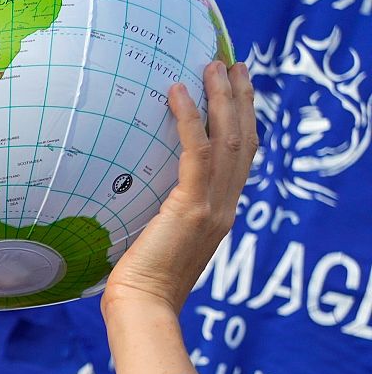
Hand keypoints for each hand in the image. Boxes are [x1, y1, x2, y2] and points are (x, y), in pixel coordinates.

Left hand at [103, 61, 257, 315]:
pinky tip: (177, 92)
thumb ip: (159, 219)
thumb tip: (130, 198)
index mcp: (219, 215)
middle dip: (240, 99)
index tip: (237, 92)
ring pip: (228, 140)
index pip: (239, 160)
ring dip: (222, 98)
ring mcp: (213, 207)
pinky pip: (195, 152)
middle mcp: (224, 207)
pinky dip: (189, 118)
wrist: (142, 309)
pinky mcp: (191, 208)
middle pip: (243, 141)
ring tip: (214, 64)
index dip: (241, 123)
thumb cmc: (137, 287)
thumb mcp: (155, 244)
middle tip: (233, 64)